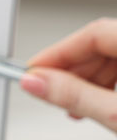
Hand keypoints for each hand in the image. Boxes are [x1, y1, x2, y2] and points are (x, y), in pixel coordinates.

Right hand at [21, 18, 116, 132]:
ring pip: (114, 56)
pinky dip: (110, 83)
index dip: (57, 54)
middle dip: (72, 70)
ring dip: (90, 79)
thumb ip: (76, 96)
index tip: (31, 73)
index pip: (93, 33)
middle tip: (49, 92)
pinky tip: (101, 103)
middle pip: (102, 43)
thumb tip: (34, 81)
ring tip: (76, 106)